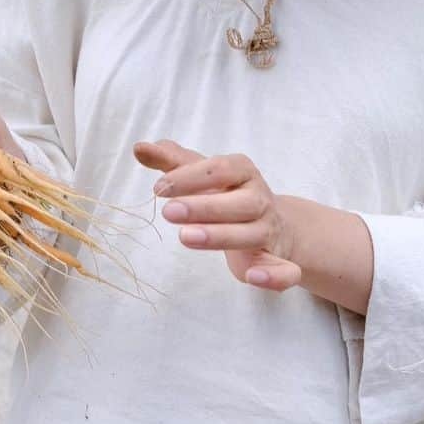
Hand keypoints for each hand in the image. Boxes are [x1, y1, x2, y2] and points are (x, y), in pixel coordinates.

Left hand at [133, 138, 302, 291]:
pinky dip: (273, 275)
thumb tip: (140, 147)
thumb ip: (172, 161)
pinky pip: (284, 270)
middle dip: (204, 207)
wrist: (275, 224)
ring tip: (186, 237)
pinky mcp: (275, 262)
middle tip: (168, 212)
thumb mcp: (202, 175)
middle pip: (238, 203)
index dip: (190, 177)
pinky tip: (252, 276)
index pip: (220, 169)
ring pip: (251, 234)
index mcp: (243, 172)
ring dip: (221, 236)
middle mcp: (259, 199)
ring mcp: (269, 231)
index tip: (159, 188)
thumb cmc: (229, 195)